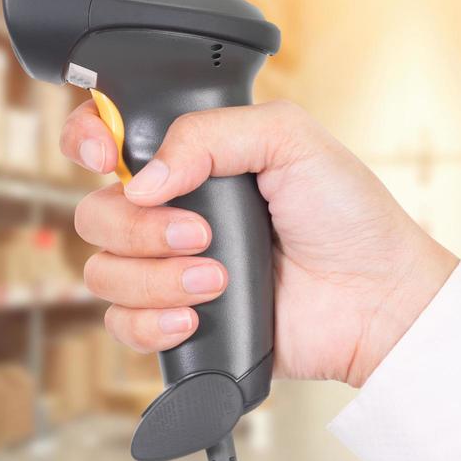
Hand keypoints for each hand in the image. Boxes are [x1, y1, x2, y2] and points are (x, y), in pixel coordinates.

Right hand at [64, 99, 457, 386]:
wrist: (375, 299)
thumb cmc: (346, 216)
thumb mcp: (288, 138)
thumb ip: (208, 134)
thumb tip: (142, 180)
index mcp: (185, 160)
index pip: (100, 138)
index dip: (85, 142)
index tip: (104, 158)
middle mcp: (165, 212)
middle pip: (94, 215)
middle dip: (140, 229)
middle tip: (202, 234)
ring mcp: (165, 270)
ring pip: (102, 273)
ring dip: (156, 279)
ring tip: (216, 281)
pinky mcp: (174, 323)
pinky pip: (119, 326)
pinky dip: (151, 323)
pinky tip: (195, 317)